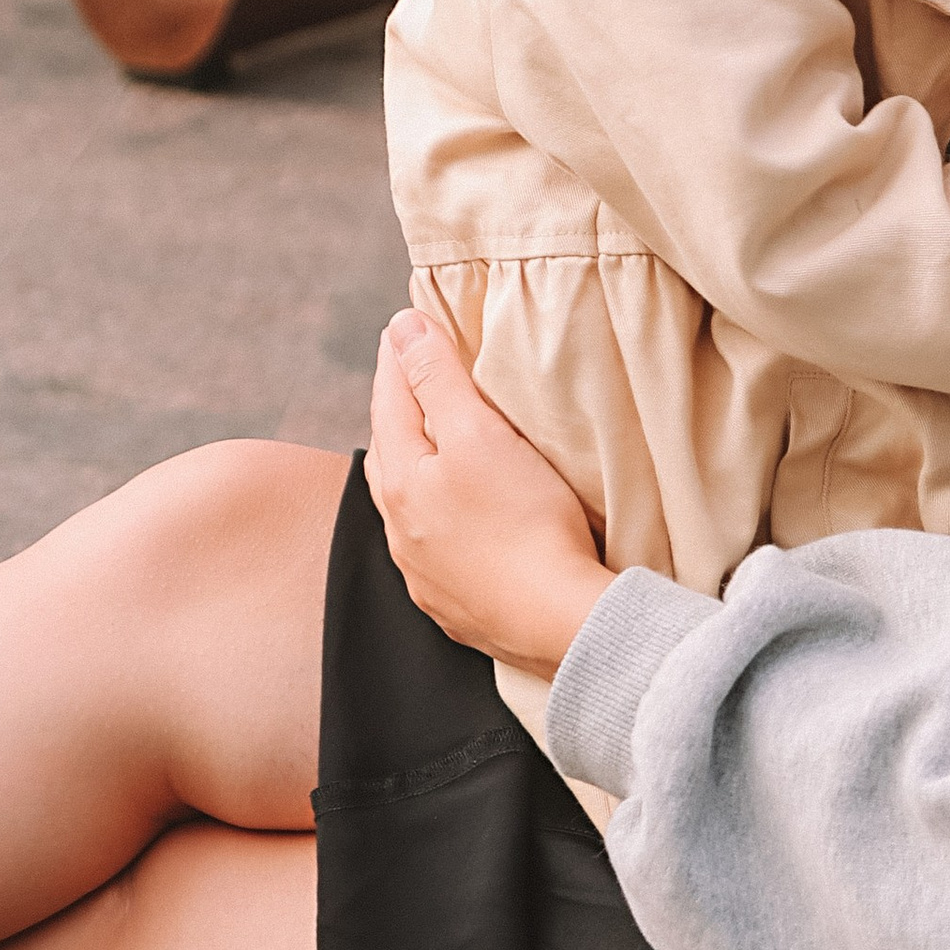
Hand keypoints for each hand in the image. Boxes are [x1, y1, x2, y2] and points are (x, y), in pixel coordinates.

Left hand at [366, 310, 615, 671]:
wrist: (559, 622)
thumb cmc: (525, 523)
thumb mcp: (479, 435)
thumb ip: (439, 379)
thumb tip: (401, 329)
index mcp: (401, 482)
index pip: (390, 402)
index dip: (398, 359)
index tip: (403, 327)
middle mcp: (401, 531)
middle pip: (389, 454)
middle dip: (397, 410)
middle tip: (409, 377)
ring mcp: (425, 573)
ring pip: (404, 506)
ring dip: (410, 468)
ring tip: (424, 446)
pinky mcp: (456, 605)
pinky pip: (433, 549)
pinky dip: (435, 519)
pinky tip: (452, 522)